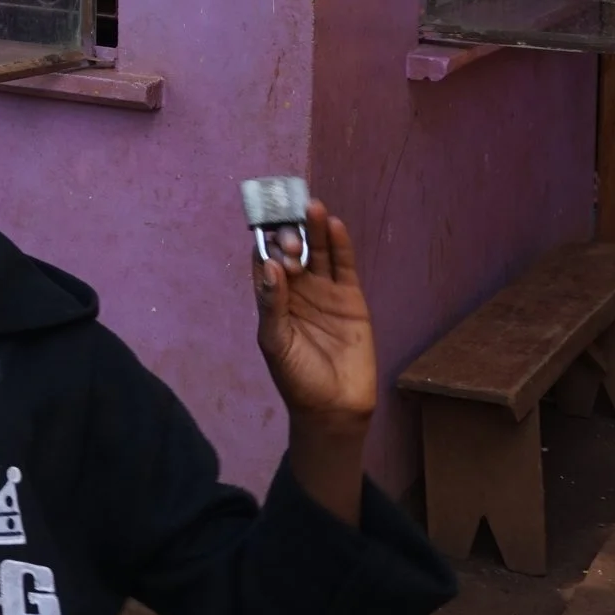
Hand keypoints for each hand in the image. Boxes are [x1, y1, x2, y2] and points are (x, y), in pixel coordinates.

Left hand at [255, 202, 376, 432]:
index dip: (264, 243)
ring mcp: (324, 291)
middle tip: (292, 243)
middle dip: (289, 238)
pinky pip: (344, 266)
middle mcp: (297, 290)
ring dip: (314, 229)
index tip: (263, 226)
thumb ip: (273, 304)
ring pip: (318, 251)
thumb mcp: (276, 342)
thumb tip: (270, 267)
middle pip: (292, 250)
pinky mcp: (350, 298)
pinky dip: (340, 245)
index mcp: (273, 298)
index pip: (265, 260)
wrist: (335, 407)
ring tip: (312, 207)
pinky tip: (335, 225)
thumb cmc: (297, 378)